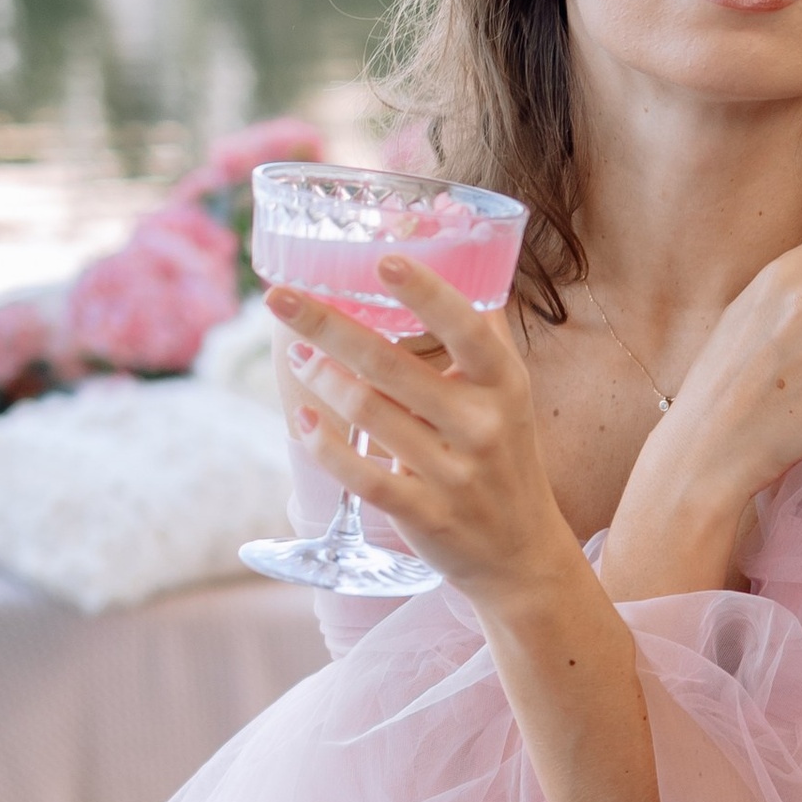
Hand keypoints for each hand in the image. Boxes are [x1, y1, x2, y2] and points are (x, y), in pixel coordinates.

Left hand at [266, 261, 572, 609]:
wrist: (520, 552)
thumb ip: (478, 333)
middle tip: (280, 299)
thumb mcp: (507, 394)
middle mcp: (483, 426)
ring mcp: (454, 474)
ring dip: (320, 378)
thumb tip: (446, 250)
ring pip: (369, 415)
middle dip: (327, 326)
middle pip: (392, 365)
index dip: (426, 292)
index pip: (468, 328)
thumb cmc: (502, 454)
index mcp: (504, 385)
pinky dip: (323, 445)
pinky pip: (361, 476)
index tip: (383, 257)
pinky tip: (300, 419)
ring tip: (298, 356)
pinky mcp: (425, 515)